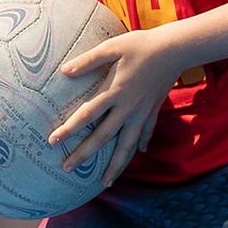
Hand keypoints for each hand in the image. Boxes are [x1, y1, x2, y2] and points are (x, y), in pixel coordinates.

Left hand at [49, 26, 185, 185]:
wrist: (174, 49)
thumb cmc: (140, 45)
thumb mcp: (112, 47)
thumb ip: (88, 60)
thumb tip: (64, 70)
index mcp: (114, 91)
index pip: (87, 115)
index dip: (69, 129)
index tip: (53, 141)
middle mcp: (127, 107)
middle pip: (103, 137)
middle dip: (84, 154)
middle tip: (68, 169)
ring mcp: (142, 112)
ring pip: (127, 145)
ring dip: (115, 165)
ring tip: (105, 183)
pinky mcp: (153, 110)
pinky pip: (146, 132)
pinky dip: (142, 143)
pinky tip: (138, 153)